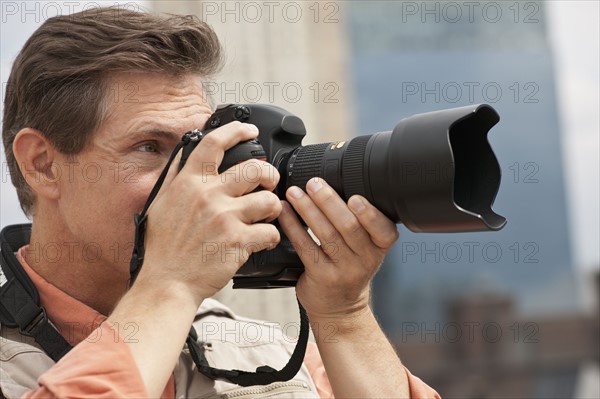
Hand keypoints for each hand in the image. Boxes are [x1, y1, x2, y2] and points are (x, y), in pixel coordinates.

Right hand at [139, 122, 281, 301]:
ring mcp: (224, 218)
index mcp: (189, 183)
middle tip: (269, 183)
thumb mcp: (160, 204)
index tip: (249, 129)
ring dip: (273, 208)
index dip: (237, 130)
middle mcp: (208, 196)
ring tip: (267, 215)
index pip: (215, 143)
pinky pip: (271, 231)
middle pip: (255, 168)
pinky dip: (271, 236)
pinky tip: (263, 240)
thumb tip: (186, 152)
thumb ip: (176, 177)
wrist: (167, 282)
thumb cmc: (164, 247)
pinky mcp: (238, 242)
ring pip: (269, 200)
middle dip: (269, 174)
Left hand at [278, 177, 398, 320]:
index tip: (355, 197)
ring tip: (295, 192)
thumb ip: (360, 222)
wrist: (340, 308)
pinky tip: (285, 213)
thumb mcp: (366, 248)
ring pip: (326, 235)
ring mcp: (343, 271)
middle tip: (315, 183)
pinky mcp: (321, 277)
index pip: (383, 230)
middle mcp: (365, 260)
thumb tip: (335, 183)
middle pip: (349, 227)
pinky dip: (293, 226)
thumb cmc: (350, 270)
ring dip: (308, 210)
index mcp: (379, 248)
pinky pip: (306, 247)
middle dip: (329, 202)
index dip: (370, 214)